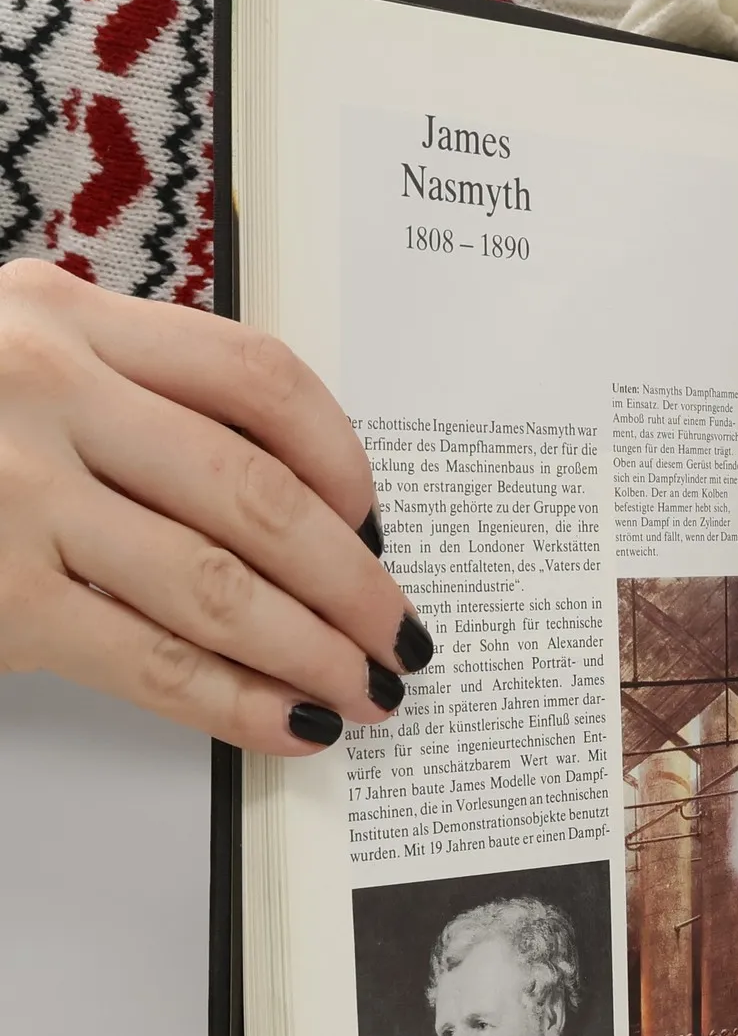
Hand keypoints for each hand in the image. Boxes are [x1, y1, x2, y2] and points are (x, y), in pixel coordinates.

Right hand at [0, 261, 432, 752]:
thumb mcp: (9, 352)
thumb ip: (127, 389)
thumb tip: (289, 499)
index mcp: (64, 313)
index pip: (259, 378)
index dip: (344, 459)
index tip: (376, 517)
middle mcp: (44, 387)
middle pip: (258, 492)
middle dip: (352, 580)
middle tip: (399, 630)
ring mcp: (12, 492)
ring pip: (220, 582)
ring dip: (315, 649)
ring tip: (366, 687)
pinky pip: (151, 658)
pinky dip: (237, 701)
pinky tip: (291, 722)